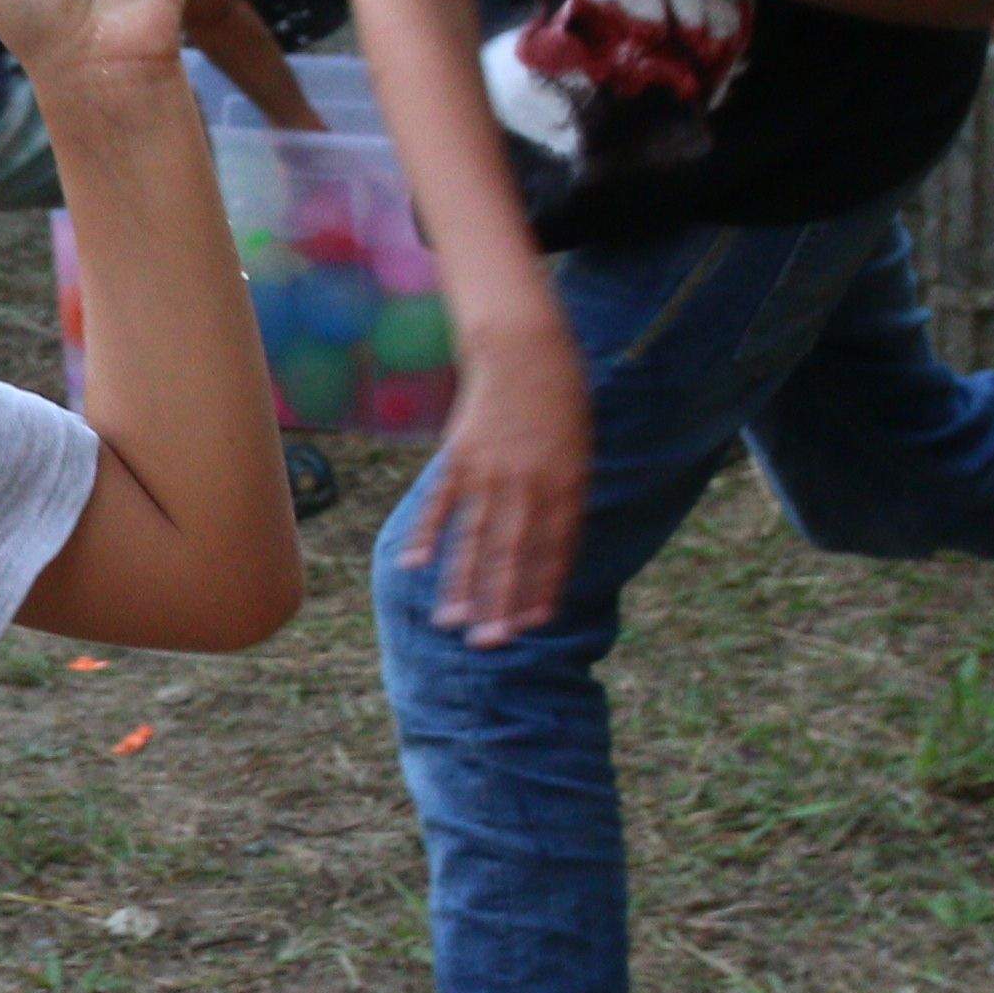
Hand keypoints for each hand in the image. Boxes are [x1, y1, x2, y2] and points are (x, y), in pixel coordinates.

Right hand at [397, 313, 593, 641]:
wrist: (525, 349)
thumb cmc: (560, 403)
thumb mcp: (579, 452)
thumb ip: (565, 500)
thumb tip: (553, 551)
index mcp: (566, 483)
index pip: (555, 548)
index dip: (543, 588)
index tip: (534, 626)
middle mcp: (528, 483)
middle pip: (512, 552)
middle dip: (501, 601)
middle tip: (490, 643)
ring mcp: (490, 471)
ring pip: (474, 536)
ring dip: (461, 582)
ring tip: (450, 621)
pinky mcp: (459, 457)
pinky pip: (441, 504)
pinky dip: (427, 535)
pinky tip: (414, 566)